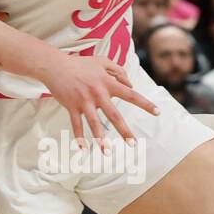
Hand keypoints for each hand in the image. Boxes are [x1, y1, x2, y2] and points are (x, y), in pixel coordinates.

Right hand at [40, 52, 158, 144]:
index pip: (131, 94)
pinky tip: (83, 148)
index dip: (145, 103)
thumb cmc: (81, 64)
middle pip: (114, 115)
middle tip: (133, 144)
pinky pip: (76, 125)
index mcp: (107, 83)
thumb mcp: (102, 62)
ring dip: (100, 139)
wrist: (56, 66)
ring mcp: (84, 101)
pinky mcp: (71, 107)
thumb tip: (131, 84)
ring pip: (94, 123)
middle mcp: (98, 94)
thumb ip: (119, 70)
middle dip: (124, 131)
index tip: (157, 112)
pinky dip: (79, 137)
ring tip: (107, 152)